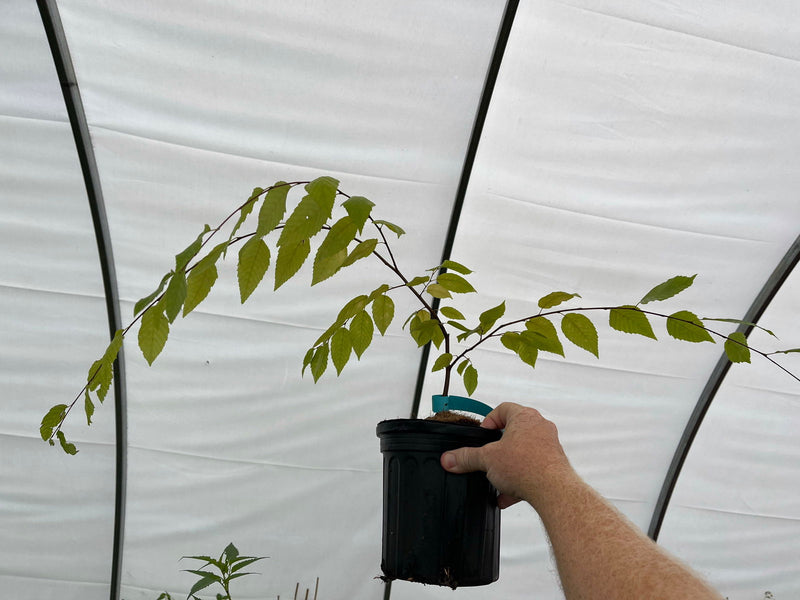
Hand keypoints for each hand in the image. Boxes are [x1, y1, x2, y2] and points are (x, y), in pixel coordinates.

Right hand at [440, 402, 573, 509]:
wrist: (553, 490)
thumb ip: (466, 457)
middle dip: (499, 446)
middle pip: (514, 431)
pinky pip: (533, 469)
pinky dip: (520, 481)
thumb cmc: (527, 466)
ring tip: (497, 478)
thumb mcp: (487, 460)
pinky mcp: (554, 465)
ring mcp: (549, 446)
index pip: (503, 409)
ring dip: (509, 465)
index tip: (482, 435)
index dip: (489, 421)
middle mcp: (540, 428)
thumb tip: (449, 458)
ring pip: (524, 452)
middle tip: (488, 455)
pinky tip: (506, 496)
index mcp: (524, 417)